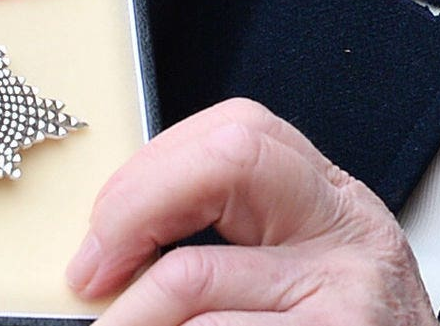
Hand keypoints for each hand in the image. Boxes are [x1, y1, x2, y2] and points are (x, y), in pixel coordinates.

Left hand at [67, 98, 438, 324]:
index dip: (150, 171)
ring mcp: (345, 300)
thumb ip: (240, 250)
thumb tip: (115, 254)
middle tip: (91, 276)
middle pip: (223, 163)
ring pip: (190, 279)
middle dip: (131, 211)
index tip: (103, 232)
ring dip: (129, 319)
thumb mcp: (311, 284)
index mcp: (334, 204)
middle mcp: (347, 237)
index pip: (236, 132)